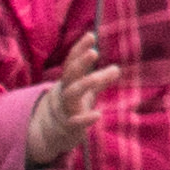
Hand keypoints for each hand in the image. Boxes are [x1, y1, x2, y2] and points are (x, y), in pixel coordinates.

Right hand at [28, 26, 115, 165]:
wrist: (51, 134)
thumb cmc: (71, 107)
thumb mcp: (85, 92)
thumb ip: (100, 80)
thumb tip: (117, 68)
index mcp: (68, 82)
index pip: (72, 62)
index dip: (80, 49)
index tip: (91, 35)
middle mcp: (64, 93)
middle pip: (70, 74)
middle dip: (80, 63)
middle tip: (93, 52)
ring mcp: (65, 109)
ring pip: (72, 94)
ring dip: (84, 84)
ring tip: (98, 77)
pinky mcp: (68, 127)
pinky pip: (75, 122)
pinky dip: (85, 118)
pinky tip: (97, 114)